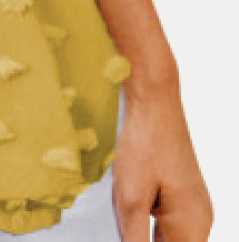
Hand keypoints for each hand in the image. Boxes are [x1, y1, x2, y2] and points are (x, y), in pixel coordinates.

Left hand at [113, 86, 212, 239]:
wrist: (154, 100)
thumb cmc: (144, 142)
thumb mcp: (130, 199)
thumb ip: (134, 239)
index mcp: (192, 227)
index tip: (131, 230)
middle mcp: (201, 220)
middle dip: (145, 240)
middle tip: (128, 216)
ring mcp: (195, 206)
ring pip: (170, 238)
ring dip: (147, 233)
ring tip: (129, 206)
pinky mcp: (185, 194)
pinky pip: (170, 222)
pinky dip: (151, 221)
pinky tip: (133, 204)